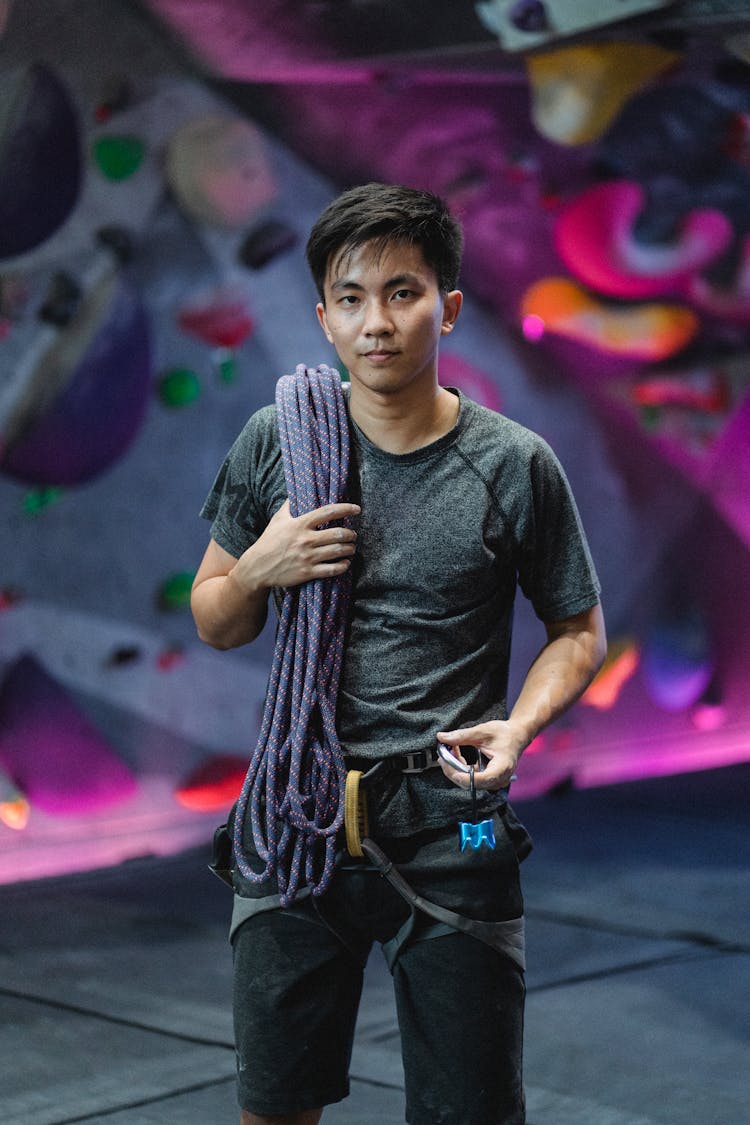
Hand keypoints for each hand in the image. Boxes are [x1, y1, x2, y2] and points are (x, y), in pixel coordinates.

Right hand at [232, 499, 359, 591]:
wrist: (258, 567)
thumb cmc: (269, 541)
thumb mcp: (277, 520)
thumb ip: (289, 505)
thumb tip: (296, 491)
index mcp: (300, 524)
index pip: (328, 512)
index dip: (345, 509)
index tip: (357, 509)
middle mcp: (306, 540)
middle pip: (338, 534)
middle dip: (351, 534)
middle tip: (353, 535)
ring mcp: (307, 557)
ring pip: (338, 551)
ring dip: (350, 549)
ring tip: (351, 548)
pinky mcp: (308, 572)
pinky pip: (333, 569)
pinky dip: (343, 566)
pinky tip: (345, 563)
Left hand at [436, 721, 523, 790]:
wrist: (517, 736)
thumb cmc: (505, 733)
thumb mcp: (483, 731)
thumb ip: (462, 736)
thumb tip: (441, 737)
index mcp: (502, 768)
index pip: (480, 779)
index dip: (461, 775)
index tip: (447, 764)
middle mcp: (499, 779)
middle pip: (471, 783)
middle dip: (454, 769)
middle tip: (442, 754)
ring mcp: (494, 781)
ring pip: (469, 782)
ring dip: (456, 768)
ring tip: (449, 751)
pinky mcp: (489, 780)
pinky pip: (471, 779)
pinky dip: (462, 768)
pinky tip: (457, 754)